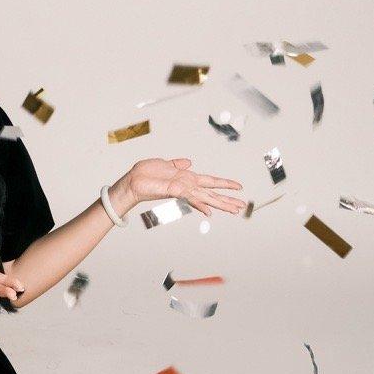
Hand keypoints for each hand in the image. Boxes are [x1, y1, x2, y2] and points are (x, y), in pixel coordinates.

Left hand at [115, 158, 246, 218]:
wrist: (132, 181)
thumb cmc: (146, 174)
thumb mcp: (165, 163)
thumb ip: (178, 163)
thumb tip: (189, 162)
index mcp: (187, 179)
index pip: (210, 181)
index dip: (224, 184)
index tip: (238, 187)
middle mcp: (187, 186)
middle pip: (212, 193)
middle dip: (227, 200)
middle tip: (241, 206)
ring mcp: (183, 190)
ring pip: (206, 197)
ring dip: (221, 204)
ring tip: (234, 210)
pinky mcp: (175, 191)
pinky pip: (191, 198)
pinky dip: (201, 204)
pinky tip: (210, 211)